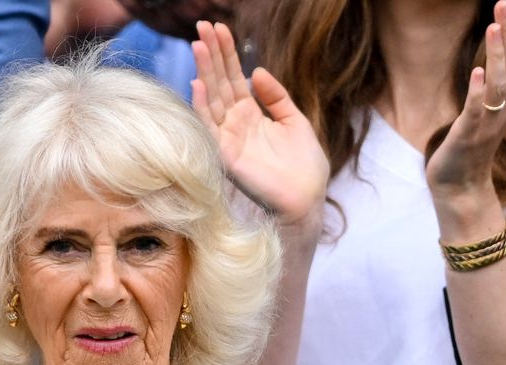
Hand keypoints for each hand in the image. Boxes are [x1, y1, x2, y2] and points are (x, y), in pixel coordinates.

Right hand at [191, 20, 327, 229]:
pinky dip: (202, 108)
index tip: (219, 27)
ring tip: (199, 44)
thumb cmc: (305, 166)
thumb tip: (255, 70)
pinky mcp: (227, 158)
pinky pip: (210, 130)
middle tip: (202, 25)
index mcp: (252, 116)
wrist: (308, 198)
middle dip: (212, 55)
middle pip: (220, 84)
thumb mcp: (295, 120)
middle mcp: (236, 126)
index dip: (227, 53)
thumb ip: (276, 96)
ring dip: (204, 73)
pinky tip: (197, 85)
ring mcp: (229, 141)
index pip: (233, 78)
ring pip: (213, 101)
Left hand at [426, 1, 505, 203]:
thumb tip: (486, 68)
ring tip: (493, 26)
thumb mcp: (481, 116)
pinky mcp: (468, 138)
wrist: (460, 191)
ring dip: (497, 54)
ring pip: (500, 84)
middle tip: (504, 3)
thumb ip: (487, 93)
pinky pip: (477, 111)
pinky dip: (479, 91)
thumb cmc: (466, 152)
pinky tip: (478, 71)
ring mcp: (487, 124)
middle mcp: (503, 111)